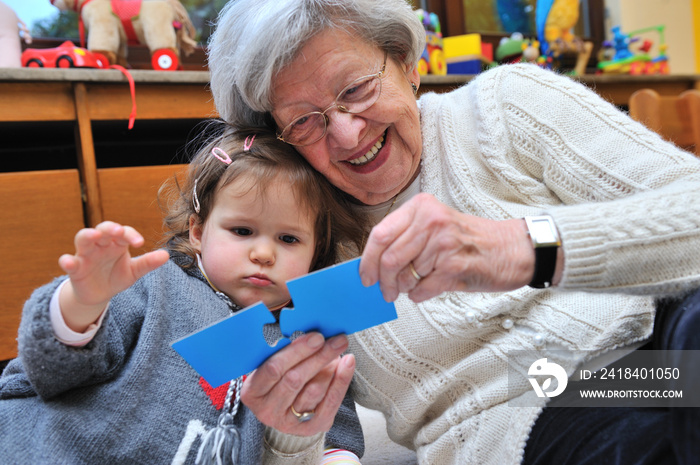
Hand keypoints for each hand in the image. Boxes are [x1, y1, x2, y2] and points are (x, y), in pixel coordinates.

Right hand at [58, 221, 168, 330]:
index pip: (124, 233)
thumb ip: (148, 263)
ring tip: (94, 235)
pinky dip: (66, 261)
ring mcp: (86, 255)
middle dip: (109, 228)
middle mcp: (101, 245)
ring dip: (87, 235)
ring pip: (83, 239)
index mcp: (117, 243)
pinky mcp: (75, 268)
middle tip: (117, 230)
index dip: (131, 235)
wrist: (99, 295)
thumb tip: (166, 255)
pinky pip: (68, 262)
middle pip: (102, 230)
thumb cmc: (116, 277)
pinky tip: (68, 261)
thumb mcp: (134, 272)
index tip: (140, 243)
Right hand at [240, 332, 354, 435]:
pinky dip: (342, 380)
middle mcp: (268, 410)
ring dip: (329, 366)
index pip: (274, 369)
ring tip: (337, 349)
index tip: (316, 336)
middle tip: (336, 339)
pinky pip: (330, 402)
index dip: (297, 351)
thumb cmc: (278, 377)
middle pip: (295, 379)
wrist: (285, 408)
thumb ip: (284, 350)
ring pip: (314, 390)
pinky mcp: (311, 427)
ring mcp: (289, 422)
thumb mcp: (270, 364)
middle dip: (318, 356)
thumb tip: (311, 332)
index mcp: (253, 392)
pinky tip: (348, 363)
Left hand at [359, 193, 535, 301]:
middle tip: (385, 291)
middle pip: (389, 258)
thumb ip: (406, 238)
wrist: (511, 249)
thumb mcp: (435, 226)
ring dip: (406, 288)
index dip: (367, 260)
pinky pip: (422, 289)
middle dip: (383, 281)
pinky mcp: (454, 266)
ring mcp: (443, 243)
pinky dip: (420, 295)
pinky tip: (429, 289)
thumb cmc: (471, 240)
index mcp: (421, 207)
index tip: (365, 275)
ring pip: (405, 276)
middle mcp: (431, 221)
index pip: (380, 234)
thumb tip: (374, 263)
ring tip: (417, 284)